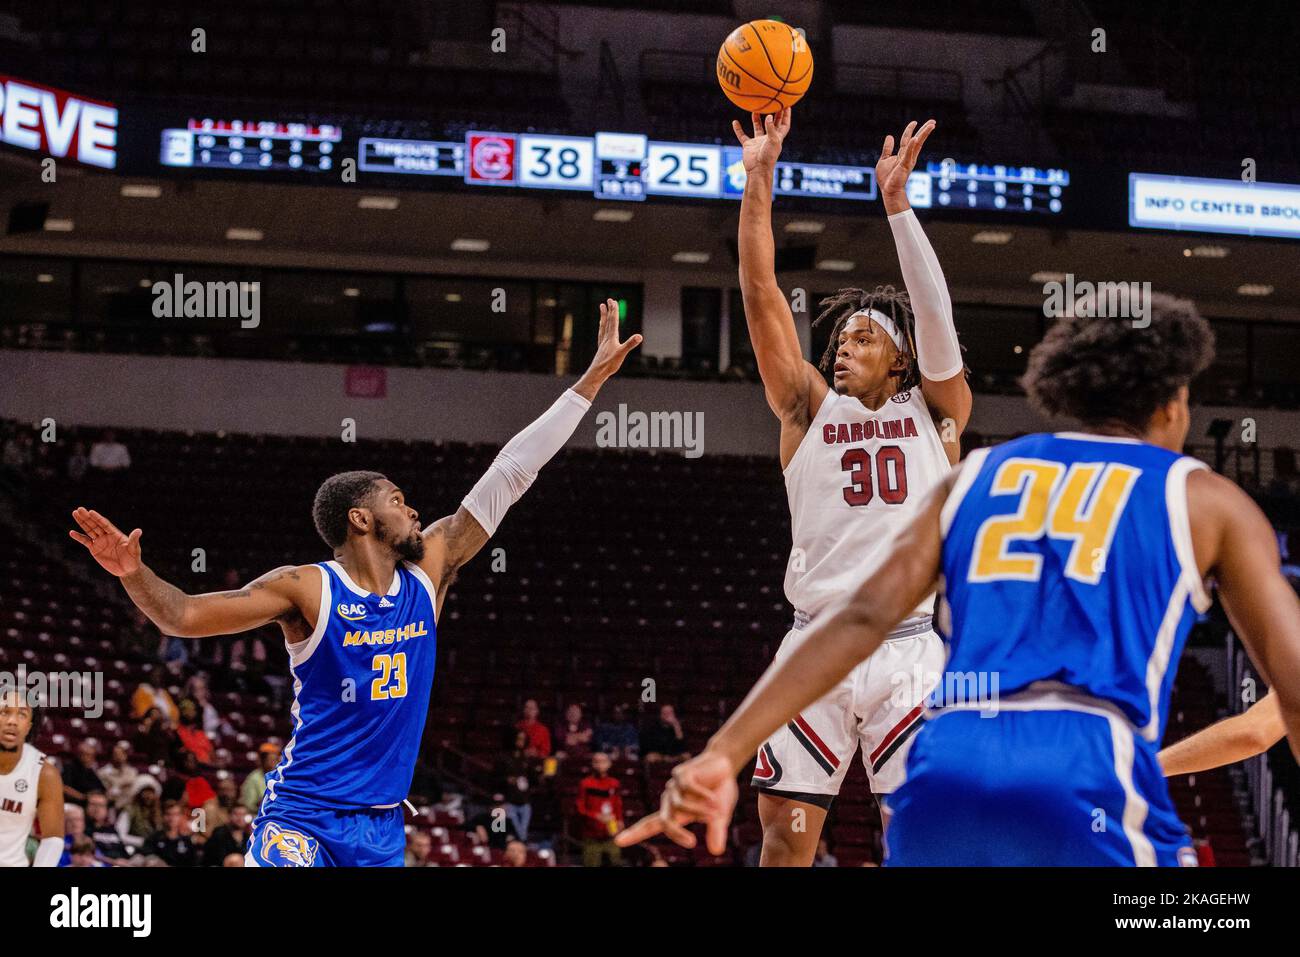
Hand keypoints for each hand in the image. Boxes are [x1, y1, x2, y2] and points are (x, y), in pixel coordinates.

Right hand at [70, 507, 141, 576]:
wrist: (127, 570)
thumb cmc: (133, 558)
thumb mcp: (134, 549)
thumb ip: (134, 540)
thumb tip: (139, 530)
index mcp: (115, 534)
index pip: (105, 524)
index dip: (98, 518)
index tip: (91, 512)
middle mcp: (106, 536)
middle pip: (95, 525)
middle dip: (87, 517)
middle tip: (79, 509)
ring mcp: (100, 542)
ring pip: (89, 530)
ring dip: (82, 522)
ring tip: (75, 513)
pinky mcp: (95, 549)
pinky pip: (85, 542)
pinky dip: (79, 537)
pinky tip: (72, 532)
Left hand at [577, 298, 642, 392]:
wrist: (597, 373)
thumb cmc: (609, 364)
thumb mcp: (622, 353)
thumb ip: (630, 344)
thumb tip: (639, 336)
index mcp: (611, 337)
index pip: (613, 321)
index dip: (614, 311)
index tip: (613, 301)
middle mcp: (606, 338)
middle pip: (607, 321)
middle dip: (609, 310)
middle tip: (608, 301)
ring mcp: (602, 343)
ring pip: (603, 326)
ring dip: (603, 317)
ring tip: (602, 309)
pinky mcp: (601, 348)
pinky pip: (601, 334)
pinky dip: (602, 328)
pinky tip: (602, 329)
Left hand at [614, 749, 737, 853]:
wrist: (726, 765)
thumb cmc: (719, 792)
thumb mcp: (720, 815)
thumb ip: (716, 831)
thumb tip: (715, 851)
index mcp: (675, 812)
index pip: (650, 825)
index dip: (634, 834)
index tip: (618, 841)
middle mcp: (670, 799)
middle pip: (664, 821)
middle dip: (676, 833)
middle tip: (691, 843)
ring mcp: (673, 785)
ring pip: (680, 805)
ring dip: (699, 810)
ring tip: (716, 811)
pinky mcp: (680, 773)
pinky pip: (688, 788)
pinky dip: (703, 796)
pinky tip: (713, 797)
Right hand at [731, 107, 791, 173]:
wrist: (757, 170)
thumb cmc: (768, 157)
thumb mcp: (772, 141)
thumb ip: (770, 128)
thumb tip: (769, 116)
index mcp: (777, 138)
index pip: (784, 125)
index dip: (786, 116)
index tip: (787, 105)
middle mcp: (768, 139)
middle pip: (772, 124)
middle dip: (773, 114)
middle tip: (773, 102)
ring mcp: (758, 142)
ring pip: (758, 128)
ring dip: (757, 119)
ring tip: (755, 109)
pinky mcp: (748, 145)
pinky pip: (742, 135)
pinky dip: (738, 129)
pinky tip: (735, 122)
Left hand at [876, 119, 935, 213]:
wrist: (888, 191)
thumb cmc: (886, 178)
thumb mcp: (884, 160)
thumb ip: (887, 149)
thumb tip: (890, 136)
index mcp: (903, 155)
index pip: (908, 139)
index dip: (910, 130)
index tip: (915, 122)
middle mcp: (908, 156)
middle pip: (917, 140)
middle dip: (924, 130)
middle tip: (933, 121)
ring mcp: (908, 160)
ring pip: (917, 144)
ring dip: (924, 134)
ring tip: (931, 125)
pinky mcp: (905, 166)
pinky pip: (908, 154)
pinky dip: (911, 146)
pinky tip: (915, 138)